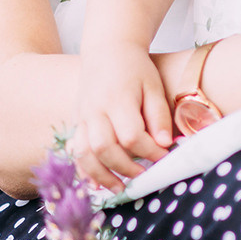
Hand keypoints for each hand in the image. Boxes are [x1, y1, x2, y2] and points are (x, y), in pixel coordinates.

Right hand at [74, 43, 173, 191]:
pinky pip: (75, 151)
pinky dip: (84, 171)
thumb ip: (159, 116)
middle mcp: (96, 111)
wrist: (107, 50)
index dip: (149, 152)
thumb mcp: (153, 86)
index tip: (164, 156)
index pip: (131, 136)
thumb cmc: (135, 69)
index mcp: (118, 100)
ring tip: (120, 189)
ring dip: (101, 176)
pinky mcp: (77, 123)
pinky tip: (96, 185)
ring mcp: (83, 117)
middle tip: (144, 175)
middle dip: (125, 168)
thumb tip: (165, 144)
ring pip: (85, 154)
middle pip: (105, 148)